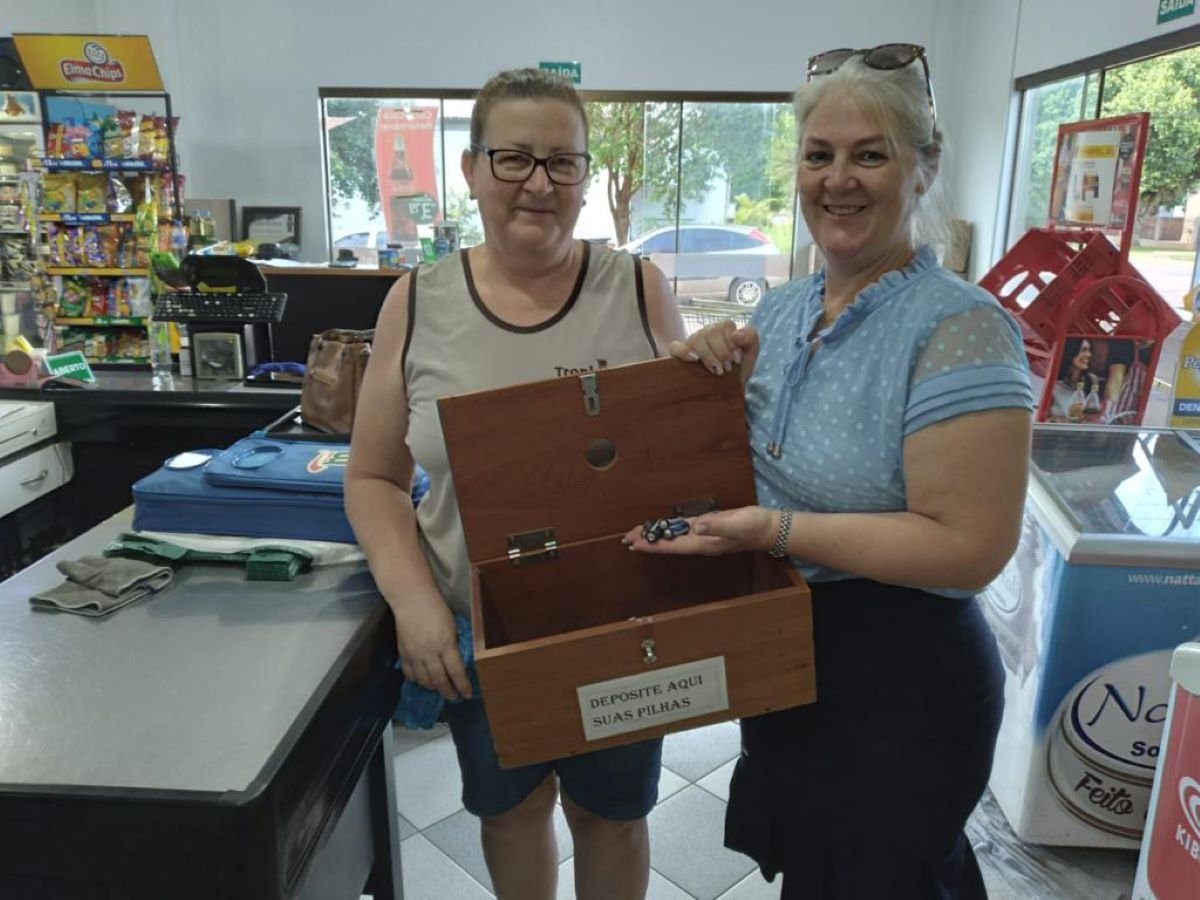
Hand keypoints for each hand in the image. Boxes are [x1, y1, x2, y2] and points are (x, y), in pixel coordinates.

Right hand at [392, 591, 472, 700]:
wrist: (411, 599)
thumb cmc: (436, 607)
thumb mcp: (452, 625)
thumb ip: (454, 643)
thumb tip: (457, 658)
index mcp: (446, 644)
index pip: (456, 672)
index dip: (463, 686)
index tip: (467, 695)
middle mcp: (430, 653)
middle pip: (440, 680)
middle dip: (448, 692)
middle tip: (453, 697)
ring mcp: (415, 655)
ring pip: (424, 680)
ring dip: (433, 688)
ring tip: (439, 689)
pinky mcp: (403, 653)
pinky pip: (409, 673)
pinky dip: (416, 680)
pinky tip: (421, 681)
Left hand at [622, 506, 776, 555]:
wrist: (767, 527)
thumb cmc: (753, 527)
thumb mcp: (736, 525)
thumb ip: (717, 526)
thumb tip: (696, 526)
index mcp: (704, 543)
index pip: (673, 546)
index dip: (653, 545)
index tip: (635, 545)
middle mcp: (700, 541)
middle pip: (669, 543)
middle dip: (648, 541)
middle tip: (627, 539)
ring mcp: (703, 534)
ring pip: (674, 535)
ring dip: (656, 534)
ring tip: (637, 533)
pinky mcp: (707, 525)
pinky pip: (684, 527)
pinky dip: (670, 526)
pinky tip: (661, 526)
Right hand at [668, 321, 759, 378]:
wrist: (730, 391)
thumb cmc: (739, 372)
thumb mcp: (751, 355)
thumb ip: (751, 338)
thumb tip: (737, 334)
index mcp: (723, 329)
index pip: (724, 326)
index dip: (732, 343)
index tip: (736, 360)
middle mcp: (707, 332)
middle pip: (710, 332)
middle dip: (722, 353)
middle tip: (727, 368)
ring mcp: (692, 341)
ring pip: (696, 339)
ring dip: (709, 356)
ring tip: (717, 371)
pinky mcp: (679, 353)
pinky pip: (675, 347)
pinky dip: (683, 352)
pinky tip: (694, 360)